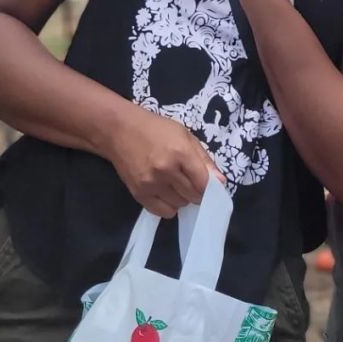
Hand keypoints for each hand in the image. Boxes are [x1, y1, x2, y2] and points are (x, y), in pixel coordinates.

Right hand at [102, 103, 223, 217]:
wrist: (121, 131)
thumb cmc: (157, 129)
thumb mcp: (186, 136)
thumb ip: (204, 159)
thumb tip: (221, 181)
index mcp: (181, 152)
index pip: (203, 182)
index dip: (210, 187)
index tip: (209, 185)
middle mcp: (166, 170)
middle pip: (192, 195)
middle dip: (197, 192)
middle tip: (192, 182)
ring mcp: (151, 184)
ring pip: (179, 205)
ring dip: (183, 198)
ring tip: (177, 185)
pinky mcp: (138, 194)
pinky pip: (162, 212)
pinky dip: (169, 207)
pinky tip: (167, 194)